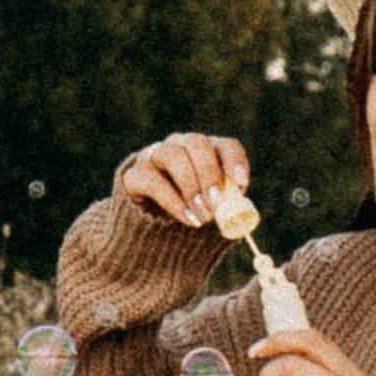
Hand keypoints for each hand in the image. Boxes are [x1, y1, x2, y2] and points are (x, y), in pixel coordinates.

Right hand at [114, 132, 250, 229]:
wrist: (147, 232)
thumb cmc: (188, 216)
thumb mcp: (211, 212)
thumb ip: (225, 209)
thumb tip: (240, 214)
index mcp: (206, 152)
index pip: (225, 145)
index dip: (234, 160)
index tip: (241, 182)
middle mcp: (180, 145)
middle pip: (197, 143)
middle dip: (209, 173)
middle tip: (215, 202)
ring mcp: (154, 156)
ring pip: (173, 155)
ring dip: (191, 185)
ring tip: (201, 215)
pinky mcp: (134, 175)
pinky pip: (153, 181)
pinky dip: (173, 201)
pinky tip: (187, 218)